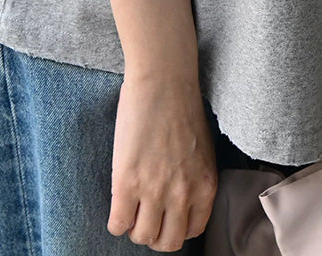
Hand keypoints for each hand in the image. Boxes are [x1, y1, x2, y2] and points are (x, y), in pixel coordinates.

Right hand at [108, 71, 218, 250]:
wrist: (163, 81)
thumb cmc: (182, 106)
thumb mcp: (203, 149)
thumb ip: (195, 178)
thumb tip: (181, 198)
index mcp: (205, 186)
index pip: (192, 232)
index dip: (176, 226)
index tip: (166, 216)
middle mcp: (182, 194)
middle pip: (167, 242)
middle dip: (155, 233)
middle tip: (146, 216)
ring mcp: (154, 190)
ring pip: (142, 236)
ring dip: (134, 226)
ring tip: (131, 208)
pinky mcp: (127, 182)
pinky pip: (117, 224)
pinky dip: (116, 221)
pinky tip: (118, 203)